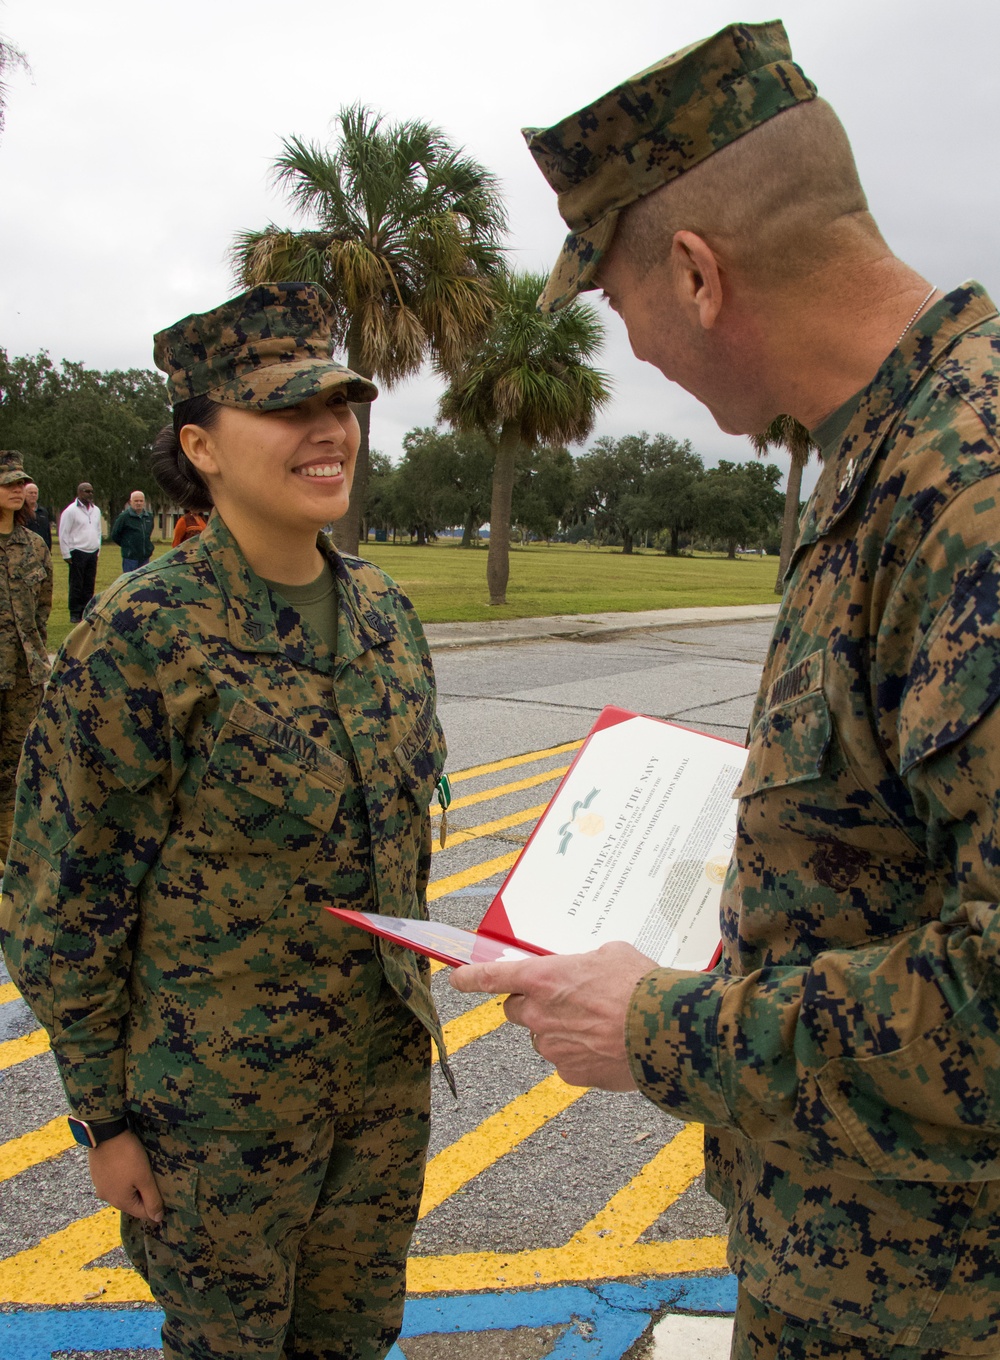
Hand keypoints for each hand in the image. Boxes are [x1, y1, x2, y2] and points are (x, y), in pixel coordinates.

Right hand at [87, 1130, 163, 1222]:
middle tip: (155, 1179)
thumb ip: (152, 1199)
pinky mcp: (97, 1174)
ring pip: (122, 1192)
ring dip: (134, 1185)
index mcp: (120, 1202)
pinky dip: (123, 1177)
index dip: (156, 1206)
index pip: (142, 1213)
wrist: (105, 1132)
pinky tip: (129, 1166)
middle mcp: (108, 1198)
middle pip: (132, 1203)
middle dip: (144, 1195)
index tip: (166, 1194)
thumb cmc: (127, 1155)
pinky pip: (114, 1182)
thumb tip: (157, 1219)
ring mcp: (100, 1186)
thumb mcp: (144, 1177)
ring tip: (142, 1171)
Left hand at [451, 941, 656, 1090]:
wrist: (666, 1031)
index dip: (469, 978)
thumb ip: (585, 963)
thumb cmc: (639, 987)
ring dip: (560, 1030)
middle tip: (564, 1000)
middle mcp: (539, 1014)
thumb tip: (585, 971)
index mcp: (543, 978)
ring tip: (599, 1024)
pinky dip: (579, 1053)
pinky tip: (607, 1045)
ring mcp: (552, 1047)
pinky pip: (565, 1061)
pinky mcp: (570, 1073)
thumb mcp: (612, 955)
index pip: (492, 977)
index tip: (456, 979)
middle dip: (532, 1005)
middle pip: (516, 1010)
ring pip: (543, 1037)